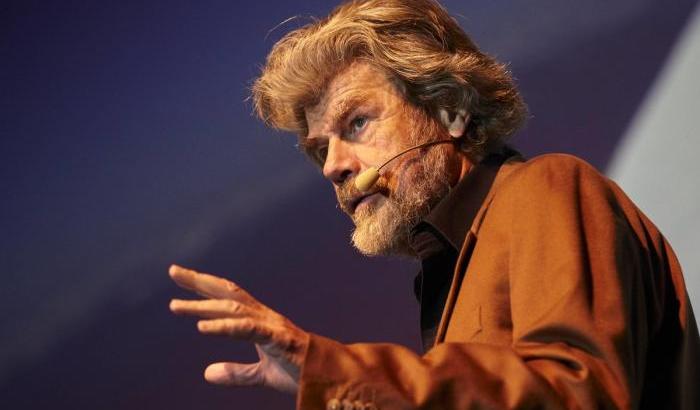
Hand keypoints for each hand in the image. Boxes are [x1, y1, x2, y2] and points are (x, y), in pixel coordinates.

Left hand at [168, 264, 308, 393]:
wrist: (333, 379)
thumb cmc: (302, 372)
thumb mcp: (262, 375)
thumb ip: (236, 373)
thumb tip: (207, 372)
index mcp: (261, 322)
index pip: (230, 298)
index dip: (206, 288)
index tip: (180, 277)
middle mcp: (265, 317)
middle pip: (228, 293)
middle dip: (200, 282)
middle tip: (173, 271)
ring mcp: (272, 326)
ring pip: (233, 309)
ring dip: (204, 307)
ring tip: (177, 306)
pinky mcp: (279, 340)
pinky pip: (248, 330)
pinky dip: (224, 327)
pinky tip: (203, 327)